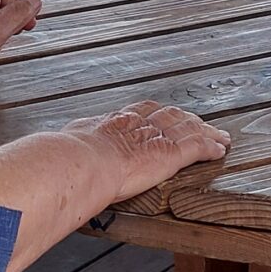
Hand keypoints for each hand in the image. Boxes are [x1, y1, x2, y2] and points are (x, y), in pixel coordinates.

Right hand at [63, 99, 230, 207]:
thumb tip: (50, 153)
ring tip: (219, 136)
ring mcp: (157, 136)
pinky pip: (198, 147)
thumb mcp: (68, 142)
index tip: (166, 115)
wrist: (80, 160)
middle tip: (200, 122)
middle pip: (171, 115)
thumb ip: (71, 144)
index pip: (144, 111)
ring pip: (189, 128)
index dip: (158, 113)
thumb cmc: (68, 157)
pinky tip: (220, 150)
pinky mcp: (171, 153)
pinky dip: (210, 147)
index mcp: (116, 120)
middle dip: (188, 118)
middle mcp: (139, 123)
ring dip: (206, 131)